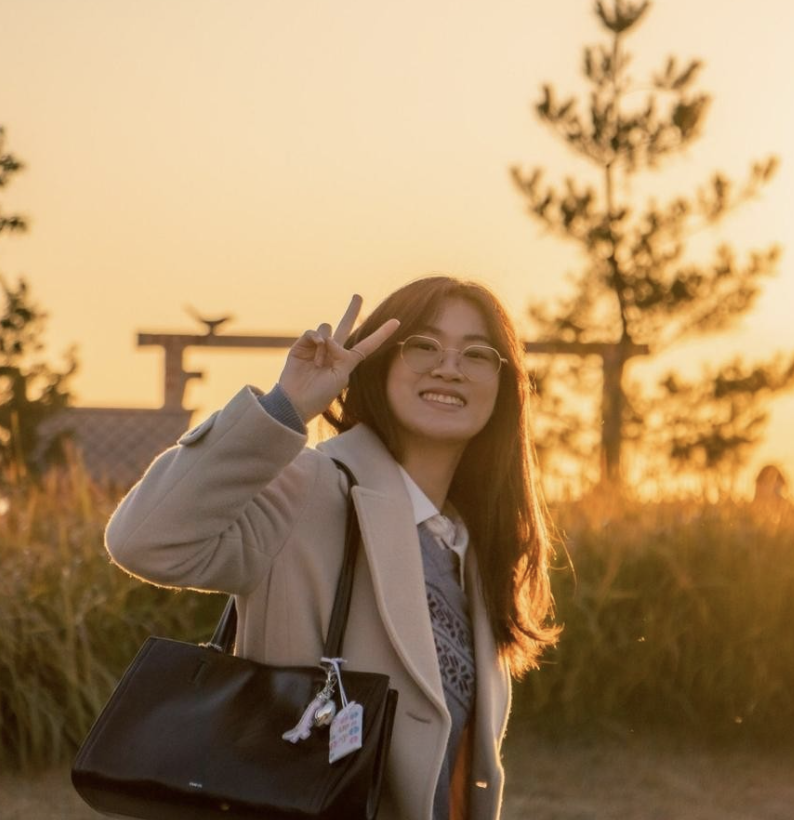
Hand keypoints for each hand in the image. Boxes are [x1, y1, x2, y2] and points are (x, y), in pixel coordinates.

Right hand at [278, 295, 399, 422]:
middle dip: (351, 310)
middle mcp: (333, 351)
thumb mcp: (341, 376)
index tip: (397, 322)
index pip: (368, 344)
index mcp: (347, 361)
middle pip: (345, 325)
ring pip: (328, 328)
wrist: (296, 401)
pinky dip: (316, 338)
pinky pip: (313, 332)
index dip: (381, 334)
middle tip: (358, 296)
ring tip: (319, 363)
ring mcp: (317, 347)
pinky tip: (316, 347)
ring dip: (326, 345)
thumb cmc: (321, 394)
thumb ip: (341, 355)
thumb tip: (328, 338)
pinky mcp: (302, 345)